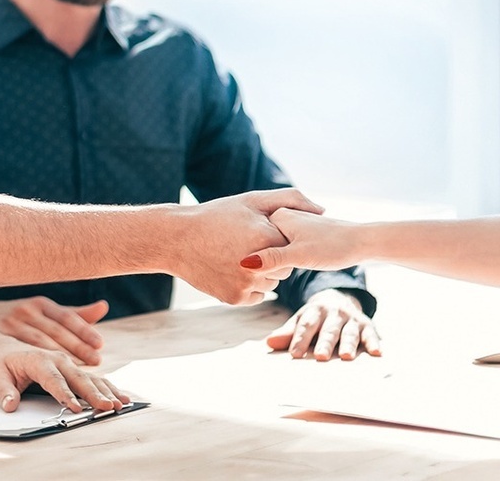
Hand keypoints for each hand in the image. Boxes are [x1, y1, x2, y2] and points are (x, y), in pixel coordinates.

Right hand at [0, 298, 108, 365]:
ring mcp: (13, 325)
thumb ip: (76, 314)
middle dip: (78, 347)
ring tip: (80, 372)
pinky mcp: (3, 340)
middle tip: (96, 361)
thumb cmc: (24, 321)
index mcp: (40, 304)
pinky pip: (25, 353)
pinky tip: (57, 379)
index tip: (99, 344)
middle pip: (56, 330)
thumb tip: (102, 307)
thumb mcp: (48, 313)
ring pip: (41, 342)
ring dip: (61, 357)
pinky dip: (42, 365)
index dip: (84, 330)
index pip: (66, 316)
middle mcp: (26, 312)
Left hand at [0, 339, 129, 414]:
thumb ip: (3, 392)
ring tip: (121, 404)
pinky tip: (122, 398)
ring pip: (91, 378)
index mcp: (38, 360)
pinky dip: (109, 388)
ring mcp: (68, 364)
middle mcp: (57, 360)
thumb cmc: (1, 365)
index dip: (65, 395)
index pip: (54, 380)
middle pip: (78, 379)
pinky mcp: (74, 370)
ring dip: (107, 392)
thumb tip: (10, 405)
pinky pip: (94, 379)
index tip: (76, 408)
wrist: (4, 350)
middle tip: (107, 408)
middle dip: (94, 394)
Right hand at [169, 189, 323, 305]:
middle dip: (273, 258)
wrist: (177, 240)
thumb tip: (323, 210)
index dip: (277, 238)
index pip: (292, 245)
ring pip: (272, 283)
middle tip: (247, 245)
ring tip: (238, 256)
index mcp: (267, 238)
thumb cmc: (216, 216)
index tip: (259, 232)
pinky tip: (231, 269)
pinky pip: (256, 295)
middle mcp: (260, 266)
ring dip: (263, 274)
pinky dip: (249, 286)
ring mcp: (248, 285)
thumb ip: (291, 200)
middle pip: (285, 268)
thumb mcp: (252, 200)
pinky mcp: (236, 299)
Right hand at [249, 208, 367, 272]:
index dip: (257, 260)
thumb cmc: (334, 246)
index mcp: (277, 216)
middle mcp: (280, 217)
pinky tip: (293, 268)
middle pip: (261, 248)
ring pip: (270, 252)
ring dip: (274, 265)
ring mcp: (288, 227)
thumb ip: (272, 259)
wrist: (361, 242)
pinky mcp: (297, 236)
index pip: (253, 243)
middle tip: (289, 265)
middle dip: (266, 263)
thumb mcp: (300, 255)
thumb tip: (245, 265)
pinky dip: (283, 263)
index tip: (269, 267)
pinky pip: (280, 252)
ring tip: (295, 265)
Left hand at [264, 289, 380, 360]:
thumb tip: (270, 343)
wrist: (338, 300)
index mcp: (315, 311)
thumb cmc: (316, 318)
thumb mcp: (301, 320)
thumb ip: (288, 333)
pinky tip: (376, 352)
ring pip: (349, 333)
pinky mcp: (367, 325)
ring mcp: (352, 319)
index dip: (300, 340)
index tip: (294, 355)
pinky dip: (373, 342)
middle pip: (328, 330)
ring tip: (346, 356)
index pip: (306, 326)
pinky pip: (371, 334)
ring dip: (348, 344)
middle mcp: (334, 313)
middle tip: (320, 356)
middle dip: (324, 343)